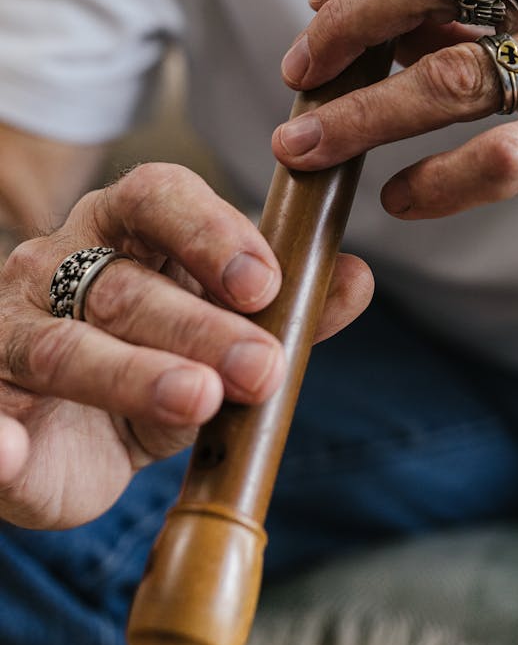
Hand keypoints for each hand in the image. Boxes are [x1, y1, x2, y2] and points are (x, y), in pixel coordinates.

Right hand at [0, 163, 372, 527]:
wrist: (68, 437)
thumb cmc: (153, 362)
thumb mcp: (221, 339)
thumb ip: (287, 313)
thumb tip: (357, 278)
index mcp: (119, 228)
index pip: (157, 195)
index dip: (212, 231)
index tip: (265, 282)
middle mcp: (56, 266)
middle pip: (127, 286)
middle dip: (201, 326)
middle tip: (262, 367)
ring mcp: (11, 333)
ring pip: (68, 349)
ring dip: (133, 375)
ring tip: (197, 400)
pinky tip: (11, 450)